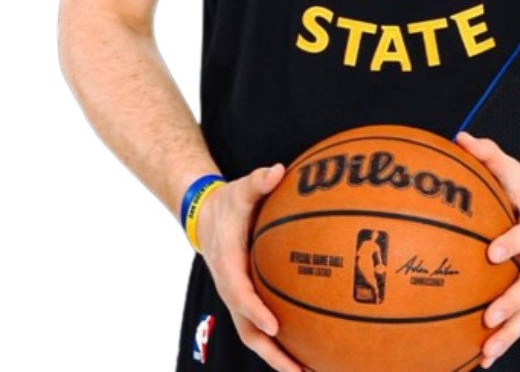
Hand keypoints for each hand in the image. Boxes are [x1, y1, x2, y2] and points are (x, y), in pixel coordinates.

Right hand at [196, 164, 302, 371]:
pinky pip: (263, 326)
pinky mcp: (247, 299)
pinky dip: (282, 342)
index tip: (276, 325)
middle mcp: (232, 288)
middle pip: (249, 330)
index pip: (240, 293)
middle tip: (300, 371)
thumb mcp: (240, 189)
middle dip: (272, 353)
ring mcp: (239, 298)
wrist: (207, 217)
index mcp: (228, 264)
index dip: (256, 311)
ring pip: (256, 335)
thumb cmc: (230, 204)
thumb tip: (278, 170)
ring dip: (279, 356)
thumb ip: (258, 181)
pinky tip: (310, 349)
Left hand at [455, 132, 519, 368]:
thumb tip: (458, 137)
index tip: (492, 252)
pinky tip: (482, 359)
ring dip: (510, 332)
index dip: (515, 242)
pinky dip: (507, 340)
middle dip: (513, 300)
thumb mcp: (513, 169)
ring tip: (485, 350)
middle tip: (490, 314)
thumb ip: (488, 154)